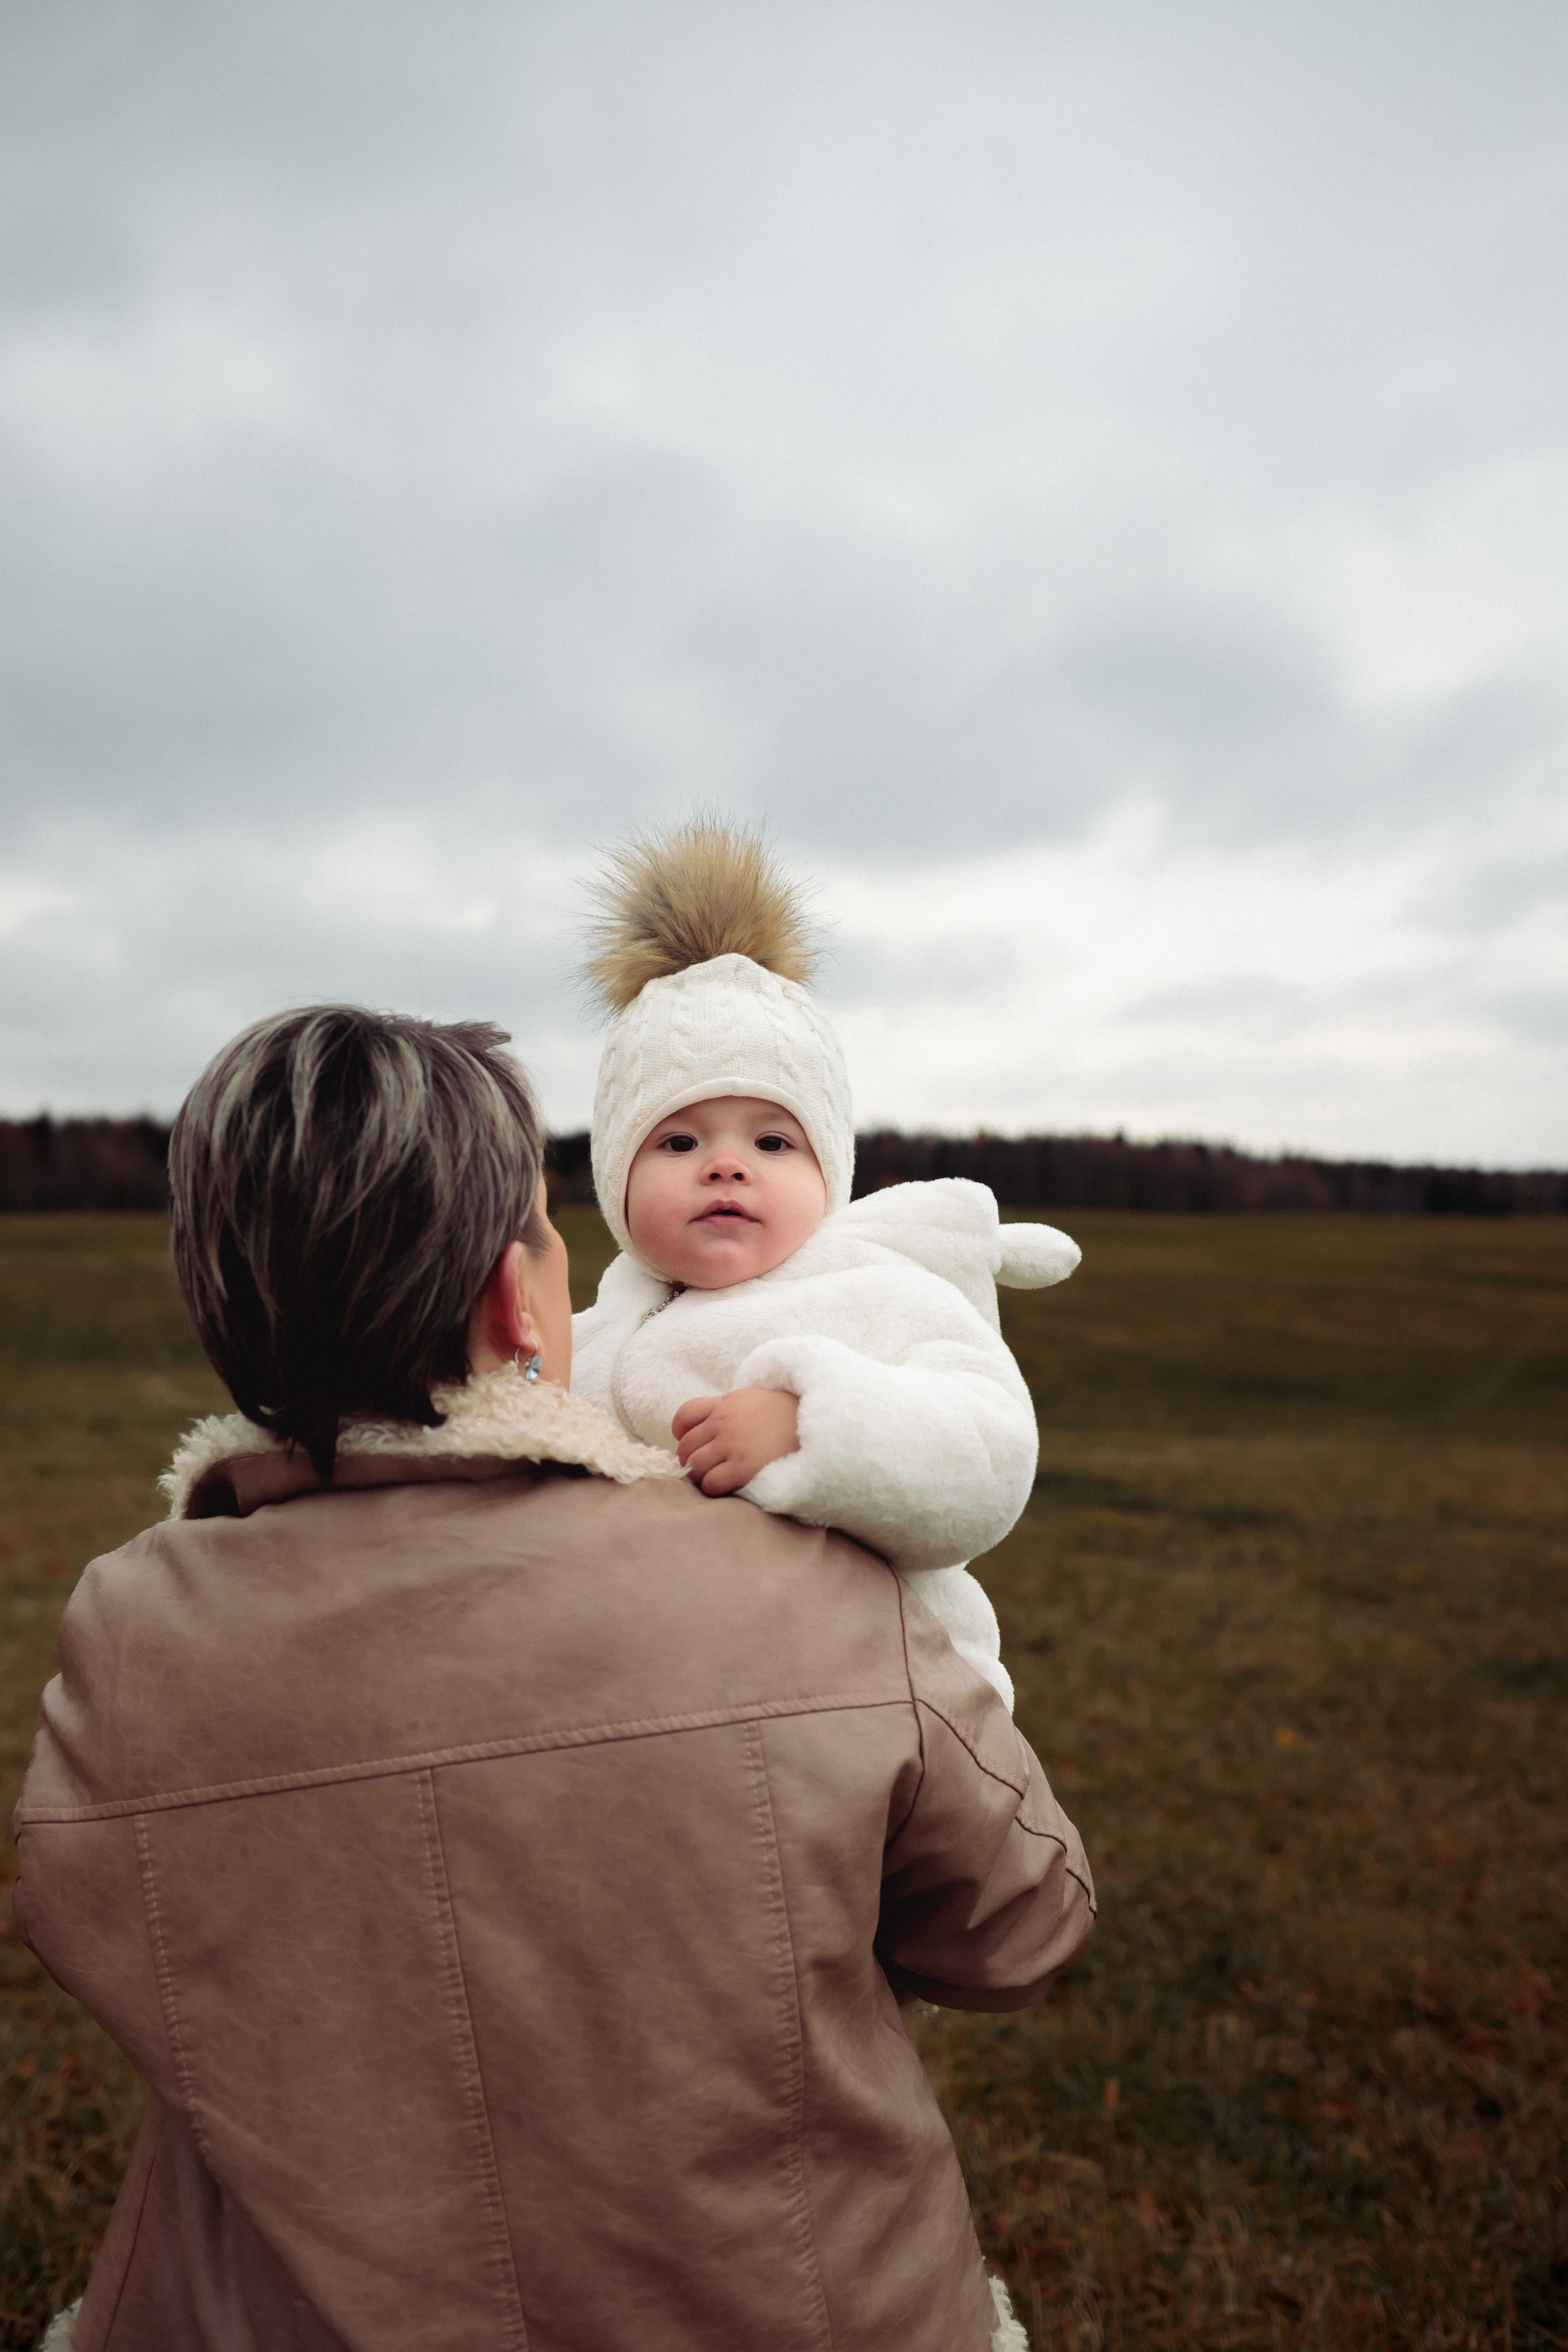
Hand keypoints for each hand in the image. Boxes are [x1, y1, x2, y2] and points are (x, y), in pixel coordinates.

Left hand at [672, 1388, 800, 1495]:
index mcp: (726, 1403)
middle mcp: (724, 1422)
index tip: (691, 1443)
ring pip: (694, 1465)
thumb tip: (712, 1421)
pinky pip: (711, 1482)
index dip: (681, 1433)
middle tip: (702, 1468)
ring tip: (711, 1479)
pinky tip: (724, 1487)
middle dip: (690, 1459)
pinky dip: (711, 1488)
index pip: (685, 1415)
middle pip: (686, 1446)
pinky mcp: (744, 1466)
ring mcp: (733, 1443)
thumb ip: (731, 1407)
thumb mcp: (755, 1399)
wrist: (818, 1423)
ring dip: (698, 1476)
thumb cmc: (787, 1415)